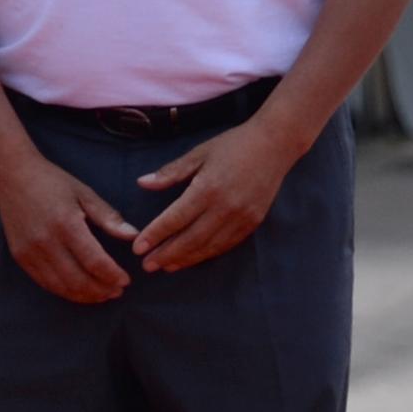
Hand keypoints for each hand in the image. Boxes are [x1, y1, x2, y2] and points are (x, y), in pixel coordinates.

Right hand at [0, 149, 134, 304]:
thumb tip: (133, 235)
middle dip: (102, 290)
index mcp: (66, 224)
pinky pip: (45, 283)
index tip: (126, 281)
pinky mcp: (20, 257)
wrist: (12, 176)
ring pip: (62, 286)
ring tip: (102, 294)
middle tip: (117, 291)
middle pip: (78, 280)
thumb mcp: (84, 193)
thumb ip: (108, 217)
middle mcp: (46, 242)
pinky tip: (79, 290)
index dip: (113, 276)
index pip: (95, 261)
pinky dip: (65, 291)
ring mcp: (30, 252)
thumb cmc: (52, 182)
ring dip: (85, 295)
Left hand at [133, 117, 308, 273]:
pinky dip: (207, 254)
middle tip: (146, 265)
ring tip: (165, 267)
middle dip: (166, 254)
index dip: (155, 235)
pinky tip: (193, 258)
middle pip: (190, 239)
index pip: (175, 218)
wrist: (274, 145)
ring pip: (208, 246)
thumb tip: (142, 183)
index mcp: (208, 188)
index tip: (138, 248)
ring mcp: (241, 218)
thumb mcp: (199, 153)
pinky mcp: (252, 223)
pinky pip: (226, 245)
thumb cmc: (233, 145)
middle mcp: (225, 207)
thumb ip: (171, 172)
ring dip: (185, 259)